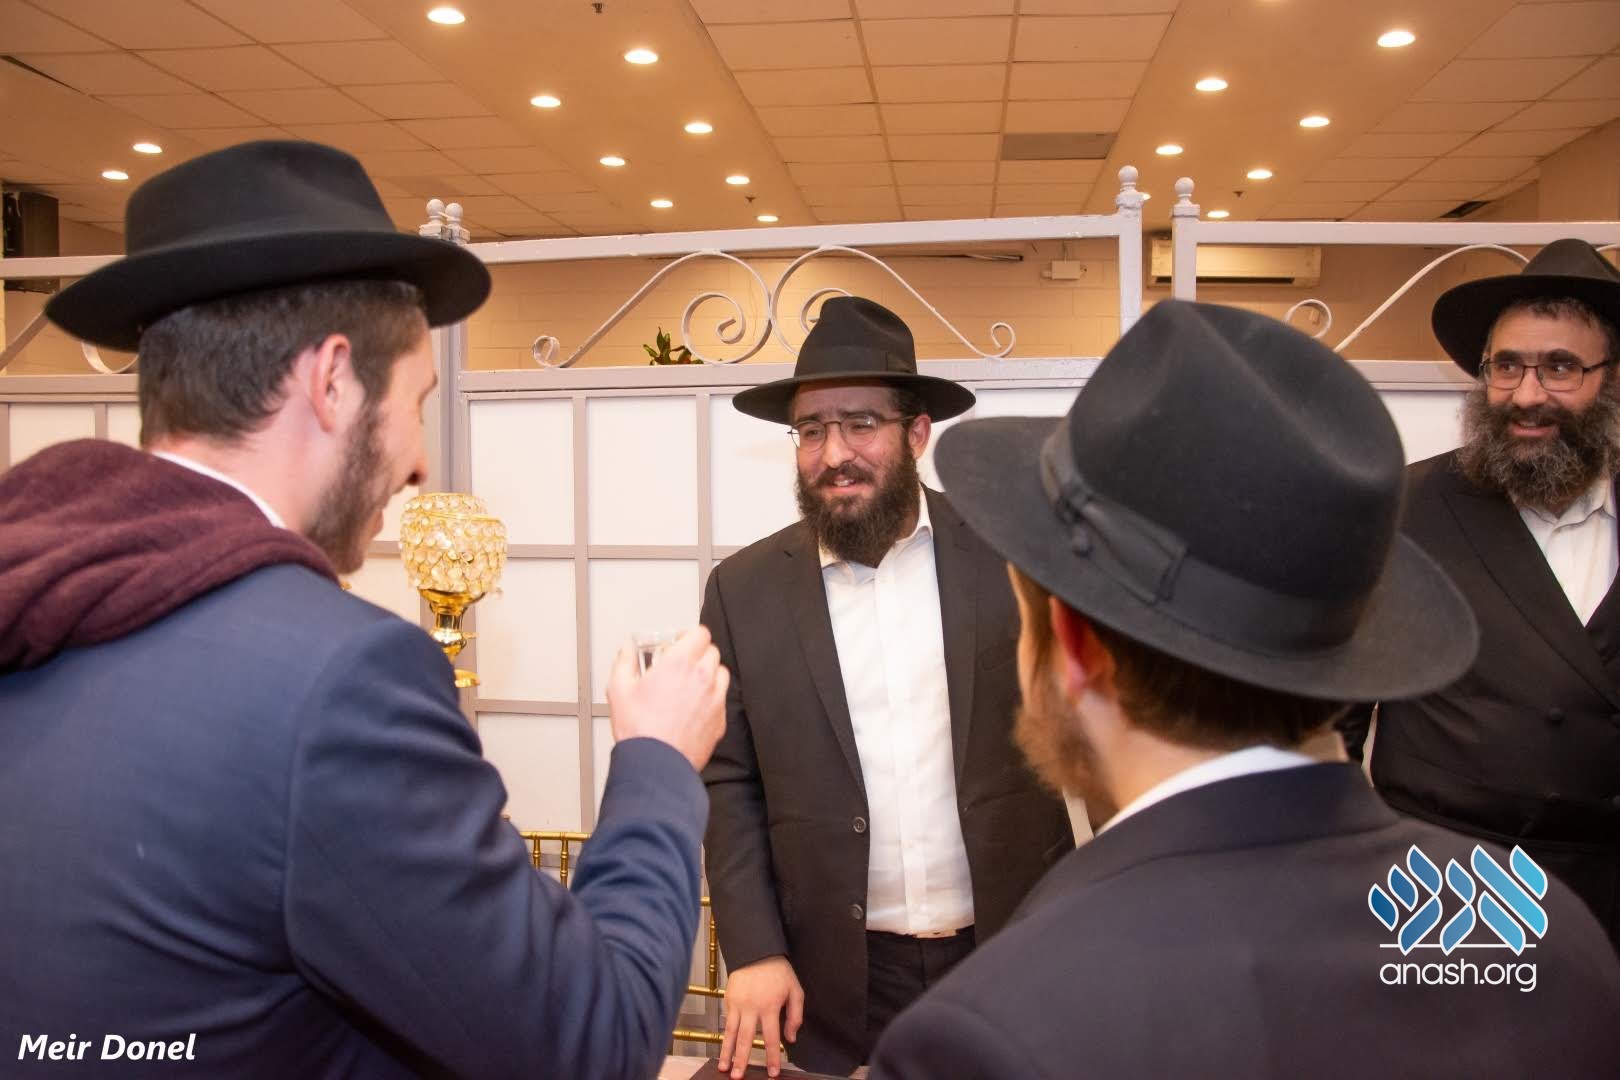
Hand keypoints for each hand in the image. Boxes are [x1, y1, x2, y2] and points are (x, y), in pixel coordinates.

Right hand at [606, 625, 727, 771]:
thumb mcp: (619, 688)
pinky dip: (711, 697)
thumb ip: (625, 661)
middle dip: (696, 653)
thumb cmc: (640, 730)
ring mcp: (715, 699)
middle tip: (680, 663)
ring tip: (688, 684)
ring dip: (707, 673)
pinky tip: (693, 706)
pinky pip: (721, 698)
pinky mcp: (720, 719)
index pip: (699, 633)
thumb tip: (627, 650)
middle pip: (711, 651)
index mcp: (680, 663)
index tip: (678, 641)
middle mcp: (703, 677)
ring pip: (720, 673)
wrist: (656, 764)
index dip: (689, 634)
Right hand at [720, 955, 803, 1078]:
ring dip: (727, 1052)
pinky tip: (723, 1049)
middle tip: (739, 1077)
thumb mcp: (795, 990)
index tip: (772, 1072)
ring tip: (724, 1068)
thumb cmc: (778, 971)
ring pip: (731, 1033)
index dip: (772, 1057)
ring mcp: (737, 1004)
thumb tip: (791, 1038)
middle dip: (742, 1060)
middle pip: (746, 1039)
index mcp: (770, 1006)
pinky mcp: (728, 1000)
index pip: (771, 1038)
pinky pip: (726, 1022)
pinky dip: (724, 1037)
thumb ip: (795, 1015)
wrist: (756, 950)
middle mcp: (752, 1008)